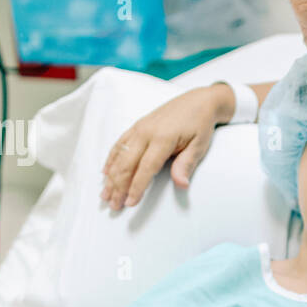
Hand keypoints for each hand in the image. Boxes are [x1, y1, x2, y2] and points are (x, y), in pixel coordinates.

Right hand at [100, 83, 232, 209]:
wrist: (199, 101)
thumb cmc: (200, 124)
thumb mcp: (200, 145)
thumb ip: (186, 164)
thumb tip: (182, 184)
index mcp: (163, 138)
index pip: (146, 168)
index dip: (136, 187)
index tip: (130, 203)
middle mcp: (146, 132)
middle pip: (127, 164)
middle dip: (118, 187)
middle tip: (114, 206)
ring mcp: (139, 128)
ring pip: (119, 155)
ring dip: (111, 176)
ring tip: (105, 195)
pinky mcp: (137, 126)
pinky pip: (119, 144)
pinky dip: (111, 159)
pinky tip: (105, 172)